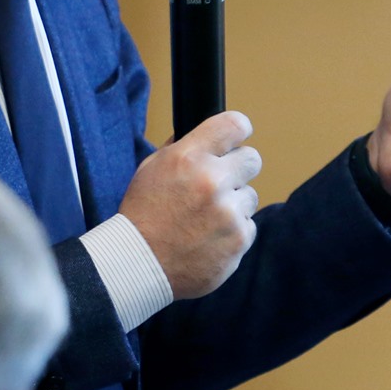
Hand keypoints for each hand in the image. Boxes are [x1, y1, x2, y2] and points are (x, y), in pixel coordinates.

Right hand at [118, 112, 261, 298]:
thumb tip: (210, 137)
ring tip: (205, 219)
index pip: (235, 125)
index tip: (238, 136)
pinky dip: (233, 232)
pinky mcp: (239, 240)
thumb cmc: (143, 214)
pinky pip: (248, 226)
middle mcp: (212, 181)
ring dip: (234, 204)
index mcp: (189, 158)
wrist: (138, 263)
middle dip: (238, 169)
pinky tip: (208, 238)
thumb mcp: (152, 169)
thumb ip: (183, 148)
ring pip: (250, 196)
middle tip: (222, 183)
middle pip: (252, 159)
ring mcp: (228, 213)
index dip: (239, 130)